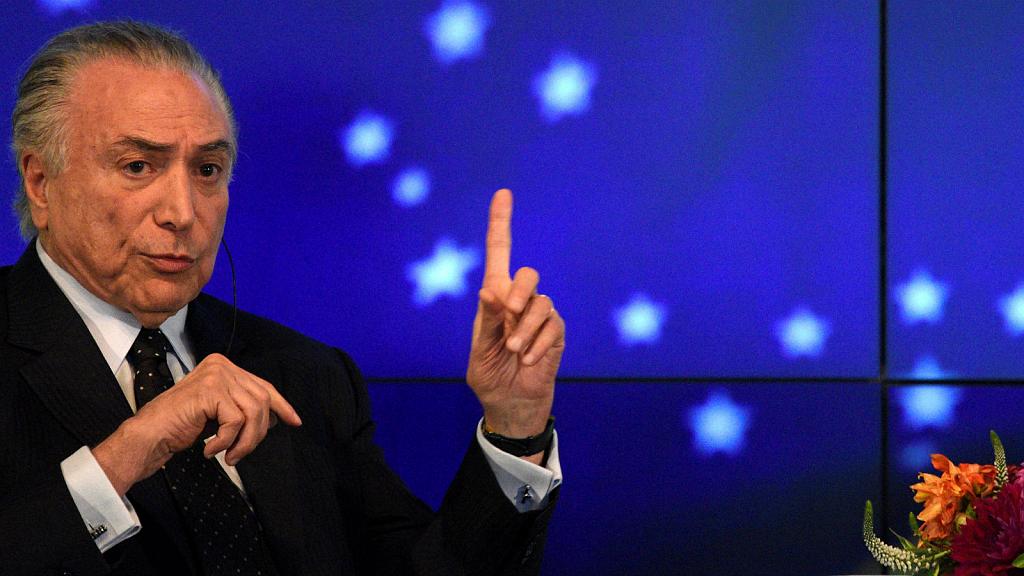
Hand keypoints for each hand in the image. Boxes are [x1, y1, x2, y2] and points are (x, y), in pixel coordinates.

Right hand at [92, 353, 300, 495]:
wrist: (149, 436)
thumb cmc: (180, 426)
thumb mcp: (218, 412)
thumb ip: (241, 406)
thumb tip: (275, 416)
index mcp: (223, 366)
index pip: (263, 386)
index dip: (281, 406)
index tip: (295, 422)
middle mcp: (221, 365)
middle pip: (262, 400)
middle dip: (258, 432)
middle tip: (241, 453)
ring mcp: (216, 375)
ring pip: (253, 412)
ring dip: (245, 441)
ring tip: (230, 455)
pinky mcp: (210, 390)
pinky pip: (236, 421)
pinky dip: (227, 441)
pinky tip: (210, 449)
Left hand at [467, 189, 564, 457]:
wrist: (510, 405)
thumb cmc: (490, 376)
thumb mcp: (480, 351)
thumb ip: (487, 321)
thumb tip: (492, 289)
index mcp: (495, 299)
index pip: (499, 253)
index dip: (501, 223)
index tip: (503, 193)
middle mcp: (519, 302)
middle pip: (527, 273)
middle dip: (519, 292)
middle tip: (508, 316)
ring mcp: (540, 317)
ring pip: (541, 303)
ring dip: (524, 329)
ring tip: (514, 351)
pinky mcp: (556, 333)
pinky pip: (552, 326)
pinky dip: (536, 344)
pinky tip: (527, 360)